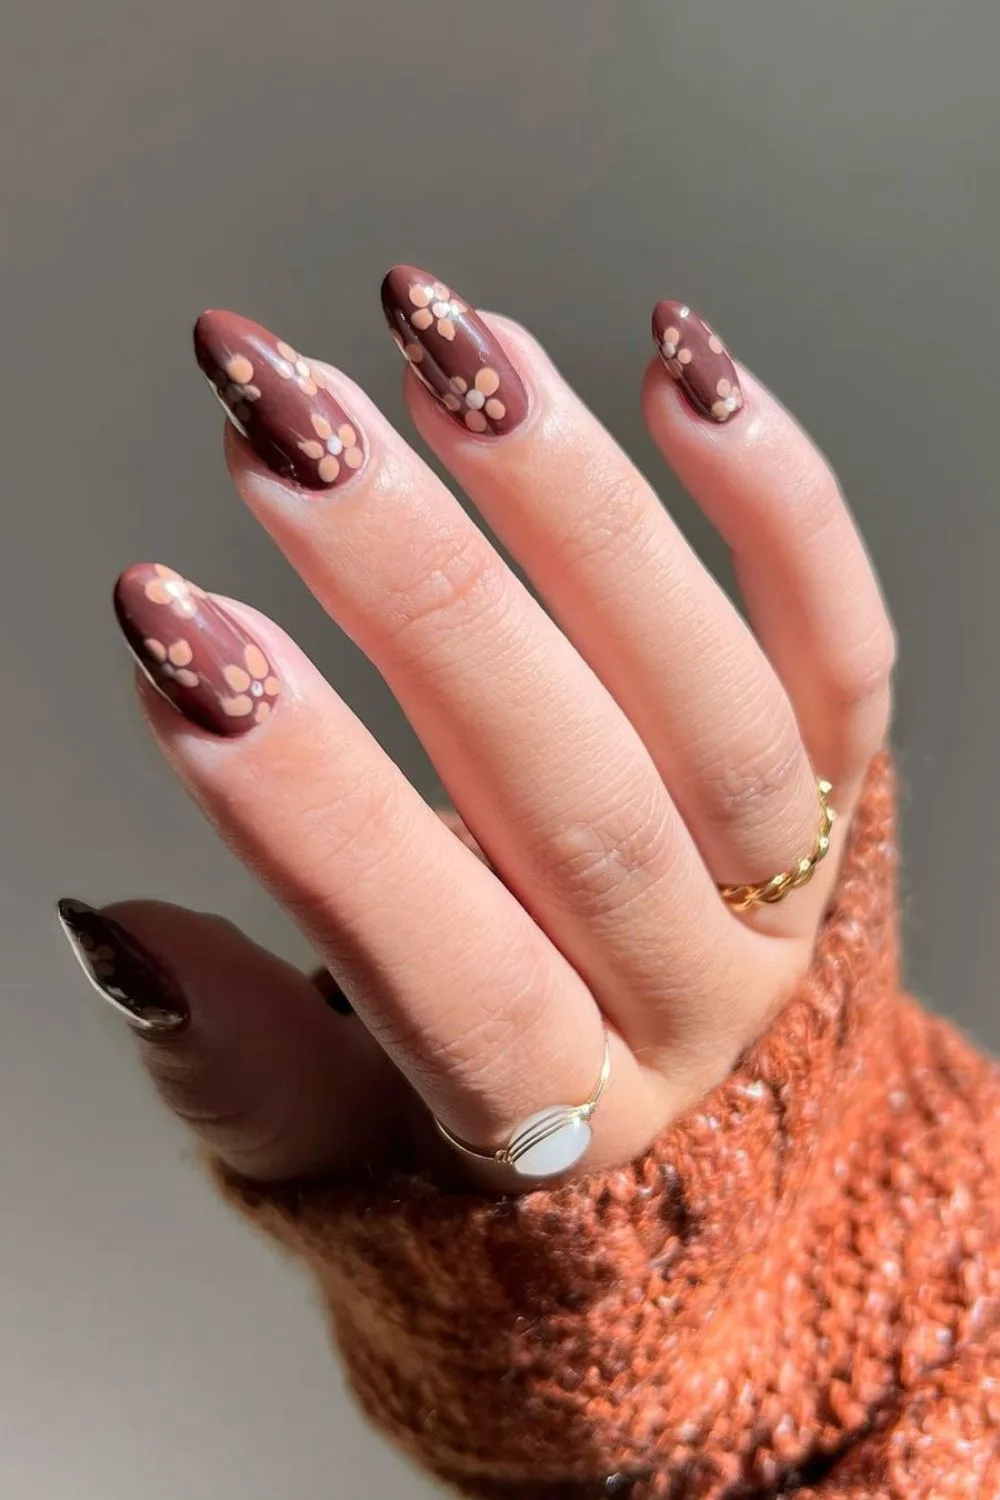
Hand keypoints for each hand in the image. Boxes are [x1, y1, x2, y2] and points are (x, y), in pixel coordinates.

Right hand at [59, 274, 893, 1187]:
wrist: (688, 1113)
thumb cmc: (482, 1101)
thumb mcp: (340, 1143)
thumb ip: (238, 1064)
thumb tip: (118, 934)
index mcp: (564, 1110)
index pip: (451, 973)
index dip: (317, 810)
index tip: (182, 645)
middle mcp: (696, 996)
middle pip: (581, 802)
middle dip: (422, 599)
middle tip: (283, 430)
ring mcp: (783, 881)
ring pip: (710, 698)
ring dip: (571, 507)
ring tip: (441, 353)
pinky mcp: (839, 779)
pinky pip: (838, 637)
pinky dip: (772, 497)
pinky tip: (668, 359)